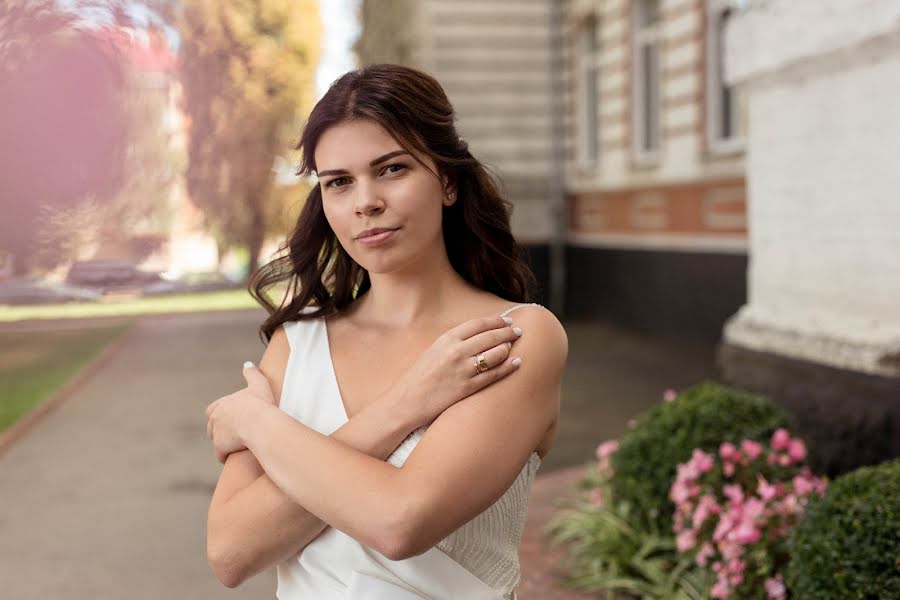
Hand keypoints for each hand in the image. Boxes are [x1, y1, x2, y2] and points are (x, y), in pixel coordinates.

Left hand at [205, 361, 275, 462]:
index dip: (220, 415)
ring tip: (235, 446)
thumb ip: (252, 374)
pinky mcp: (221, 448)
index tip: (229, 419)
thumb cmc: (260, 404)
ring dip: (223, 443)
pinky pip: (221, 455)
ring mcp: (216, 434)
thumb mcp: (259, 385)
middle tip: (233, 434)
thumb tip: (248, 364)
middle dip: (219, 430)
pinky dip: (226, 456)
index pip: (212, 411)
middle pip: (212, 427)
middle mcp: (215, 419)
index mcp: (221, 404)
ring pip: (216, 441)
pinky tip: (234, 457)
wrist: (260, 423)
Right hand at [392, 316, 522, 427]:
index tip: (507, 321)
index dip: (496, 321)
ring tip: (513, 347)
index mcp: (447, 339)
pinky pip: (494, 374)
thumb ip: (455, 341)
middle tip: (519, 332)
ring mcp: (463, 370)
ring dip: (508, 348)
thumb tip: (481, 334)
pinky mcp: (468, 387)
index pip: (479, 324)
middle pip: (491, 336)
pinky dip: (508, 367)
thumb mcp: (435, 350)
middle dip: (508, 333)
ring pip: (496, 354)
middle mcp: (456, 351)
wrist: (407, 401)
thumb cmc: (420, 376)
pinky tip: (517, 363)